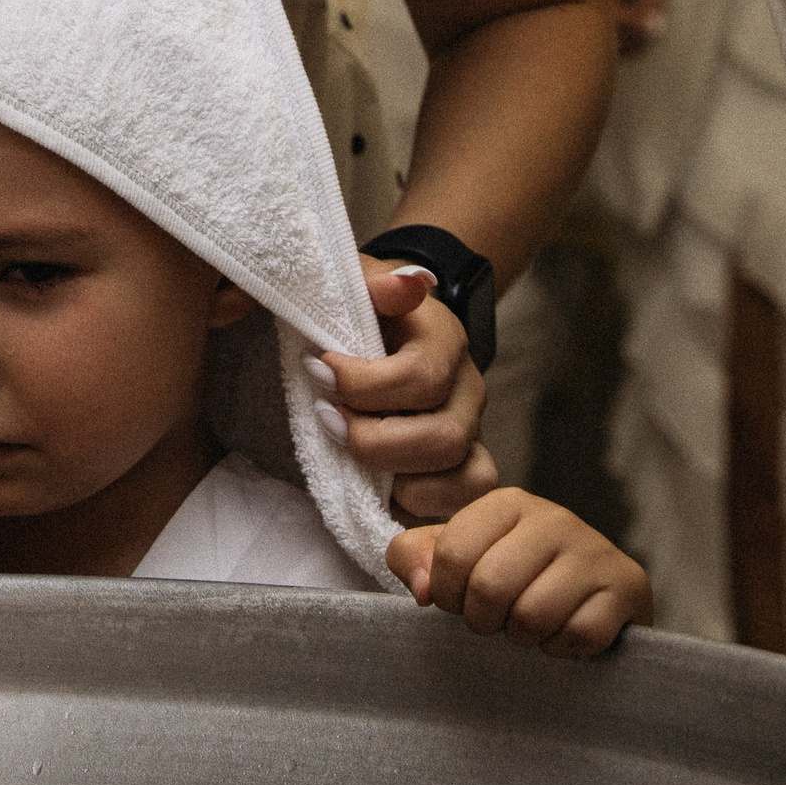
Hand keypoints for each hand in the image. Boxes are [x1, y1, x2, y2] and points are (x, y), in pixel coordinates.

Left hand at [310, 260, 498, 521]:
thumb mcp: (357, 283)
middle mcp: (468, 389)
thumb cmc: (363, 312)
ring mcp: (470, 430)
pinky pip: (464, 496)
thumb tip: (405, 285)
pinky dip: (420, 501)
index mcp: (445, 340)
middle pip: (443, 437)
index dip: (362, 384)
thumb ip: (375, 283)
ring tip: (345, 452)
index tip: (316, 368)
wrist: (383, 327)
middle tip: (324, 419)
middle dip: (372, 439)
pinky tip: (376, 484)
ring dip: (393, 473)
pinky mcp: (461, 465)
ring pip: (459, 472)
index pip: (422, 377)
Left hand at [386, 487, 651, 657]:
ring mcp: (596, 550)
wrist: (593, 602)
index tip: (459, 603)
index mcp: (508, 503)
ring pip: (534, 615)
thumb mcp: (456, 560)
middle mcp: (555, 517)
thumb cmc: (511, 580)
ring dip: (523, 638)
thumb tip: (424, 589)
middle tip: (495, 622)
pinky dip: (562, 648)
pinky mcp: (628, 587)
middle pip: (490, 586)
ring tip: (528, 626)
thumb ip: (415, 559)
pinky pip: (578, 635)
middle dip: (483, 621)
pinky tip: (563, 634)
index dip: (446, 594)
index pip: (452, 554)